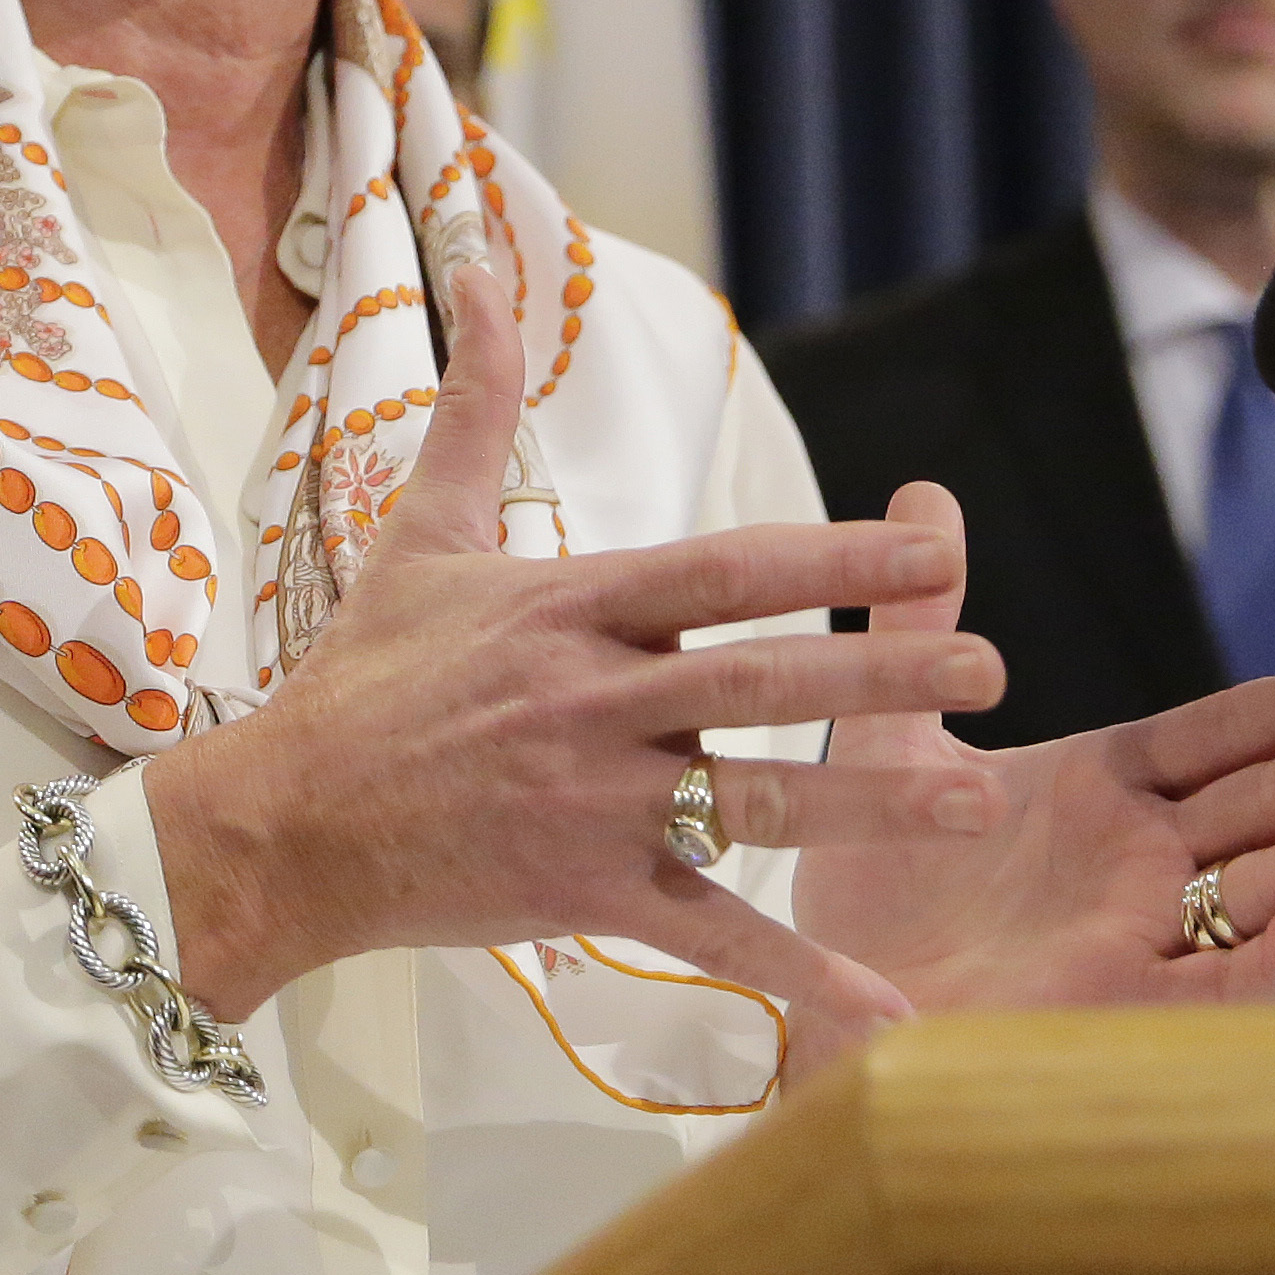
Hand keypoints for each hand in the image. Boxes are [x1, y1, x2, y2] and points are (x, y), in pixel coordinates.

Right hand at [150, 255, 1017, 1048]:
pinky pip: (708, 933)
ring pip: (752, 799)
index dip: (829, 557)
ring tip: (977, 791)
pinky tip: (882, 1006)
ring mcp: (590, 802)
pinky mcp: (583, 893)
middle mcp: (590, 700)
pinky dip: (798, 974)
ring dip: (872, 801)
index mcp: (568, 608)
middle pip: (758, 681)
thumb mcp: (420, 533)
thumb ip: (473, 407)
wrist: (283, 821)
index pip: (722, 571)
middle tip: (991, 668)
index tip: (932, 545)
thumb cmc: (360, 677)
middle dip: (880, 673)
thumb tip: (478, 269)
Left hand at [792, 480, 1274, 1006]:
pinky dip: (1271, 951)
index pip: (1229, 734)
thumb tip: (923, 492)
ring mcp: (1142, 934)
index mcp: (1107, 787)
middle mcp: (1142, 859)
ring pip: (1263, 886)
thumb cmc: (872, 879)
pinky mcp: (1119, 1007)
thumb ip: (921, 628)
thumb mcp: (892, 733)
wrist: (822, 993)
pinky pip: (1214, 982)